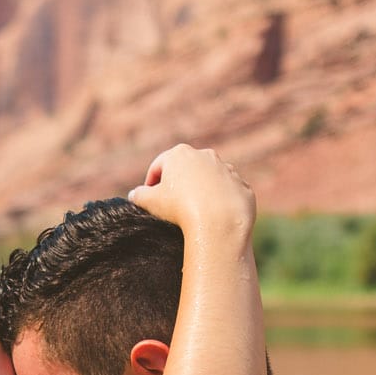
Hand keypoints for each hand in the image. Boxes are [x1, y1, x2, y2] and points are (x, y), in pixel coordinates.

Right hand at [128, 143, 255, 241]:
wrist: (218, 221)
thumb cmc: (179, 208)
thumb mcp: (149, 201)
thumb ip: (139, 195)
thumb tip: (135, 194)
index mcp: (179, 154)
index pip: (159, 166)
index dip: (151, 181)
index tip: (149, 196)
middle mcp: (204, 155)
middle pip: (186, 169)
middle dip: (178, 183)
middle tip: (171, 204)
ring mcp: (226, 168)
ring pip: (208, 179)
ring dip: (201, 190)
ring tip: (194, 211)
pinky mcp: (240, 185)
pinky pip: (226, 192)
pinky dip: (220, 201)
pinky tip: (213, 216)